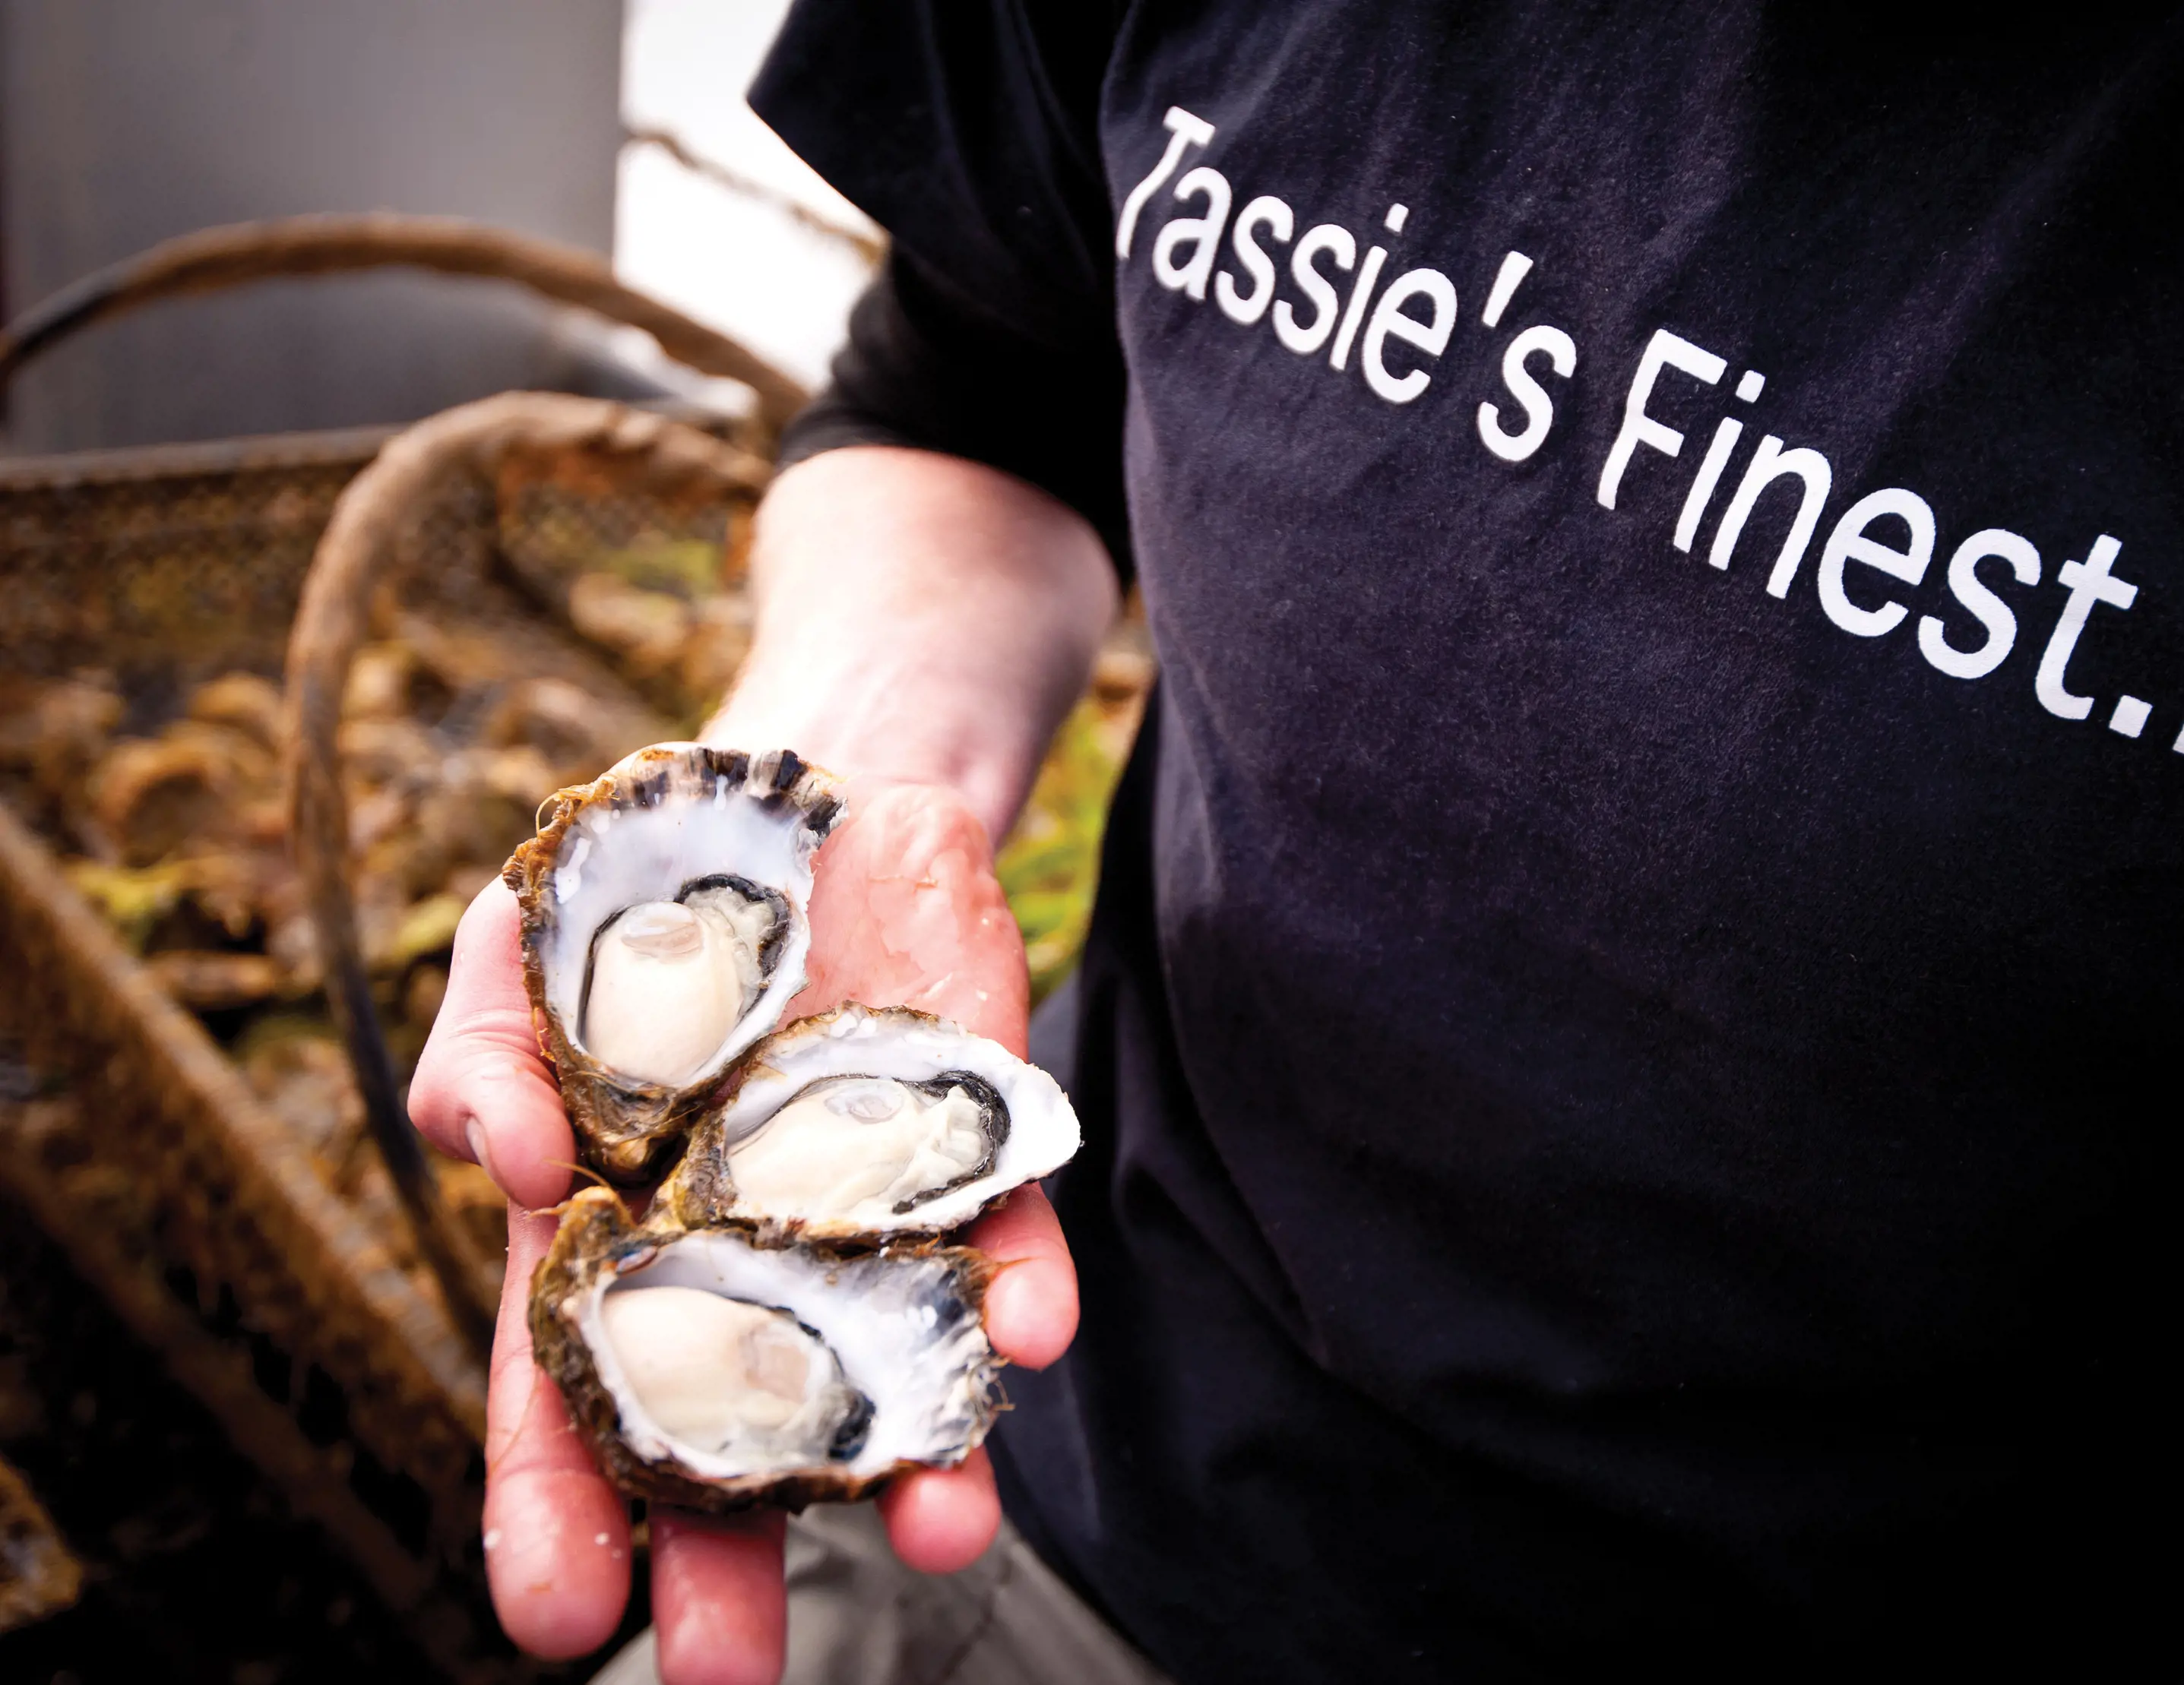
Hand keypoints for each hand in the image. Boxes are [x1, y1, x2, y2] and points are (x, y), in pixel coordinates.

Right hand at [409, 779, 1076, 1684]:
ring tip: (940, 1533)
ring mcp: (864, 1216)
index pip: (570, 1403)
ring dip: (919, 1458)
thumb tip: (498, 1161)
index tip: (557, 1615)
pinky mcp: (977, 1148)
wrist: (808, 798)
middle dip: (732, 1565)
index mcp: (609, 1245)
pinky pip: (1007, 1244)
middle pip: (731, 1437)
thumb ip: (481, 1060)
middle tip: (725, 1681)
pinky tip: (1031, 1336)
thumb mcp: (516, 959)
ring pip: (892, 1369)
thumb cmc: (636, 902)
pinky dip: (1023, 1290)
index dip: (558, 1512)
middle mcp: (742, 1260)